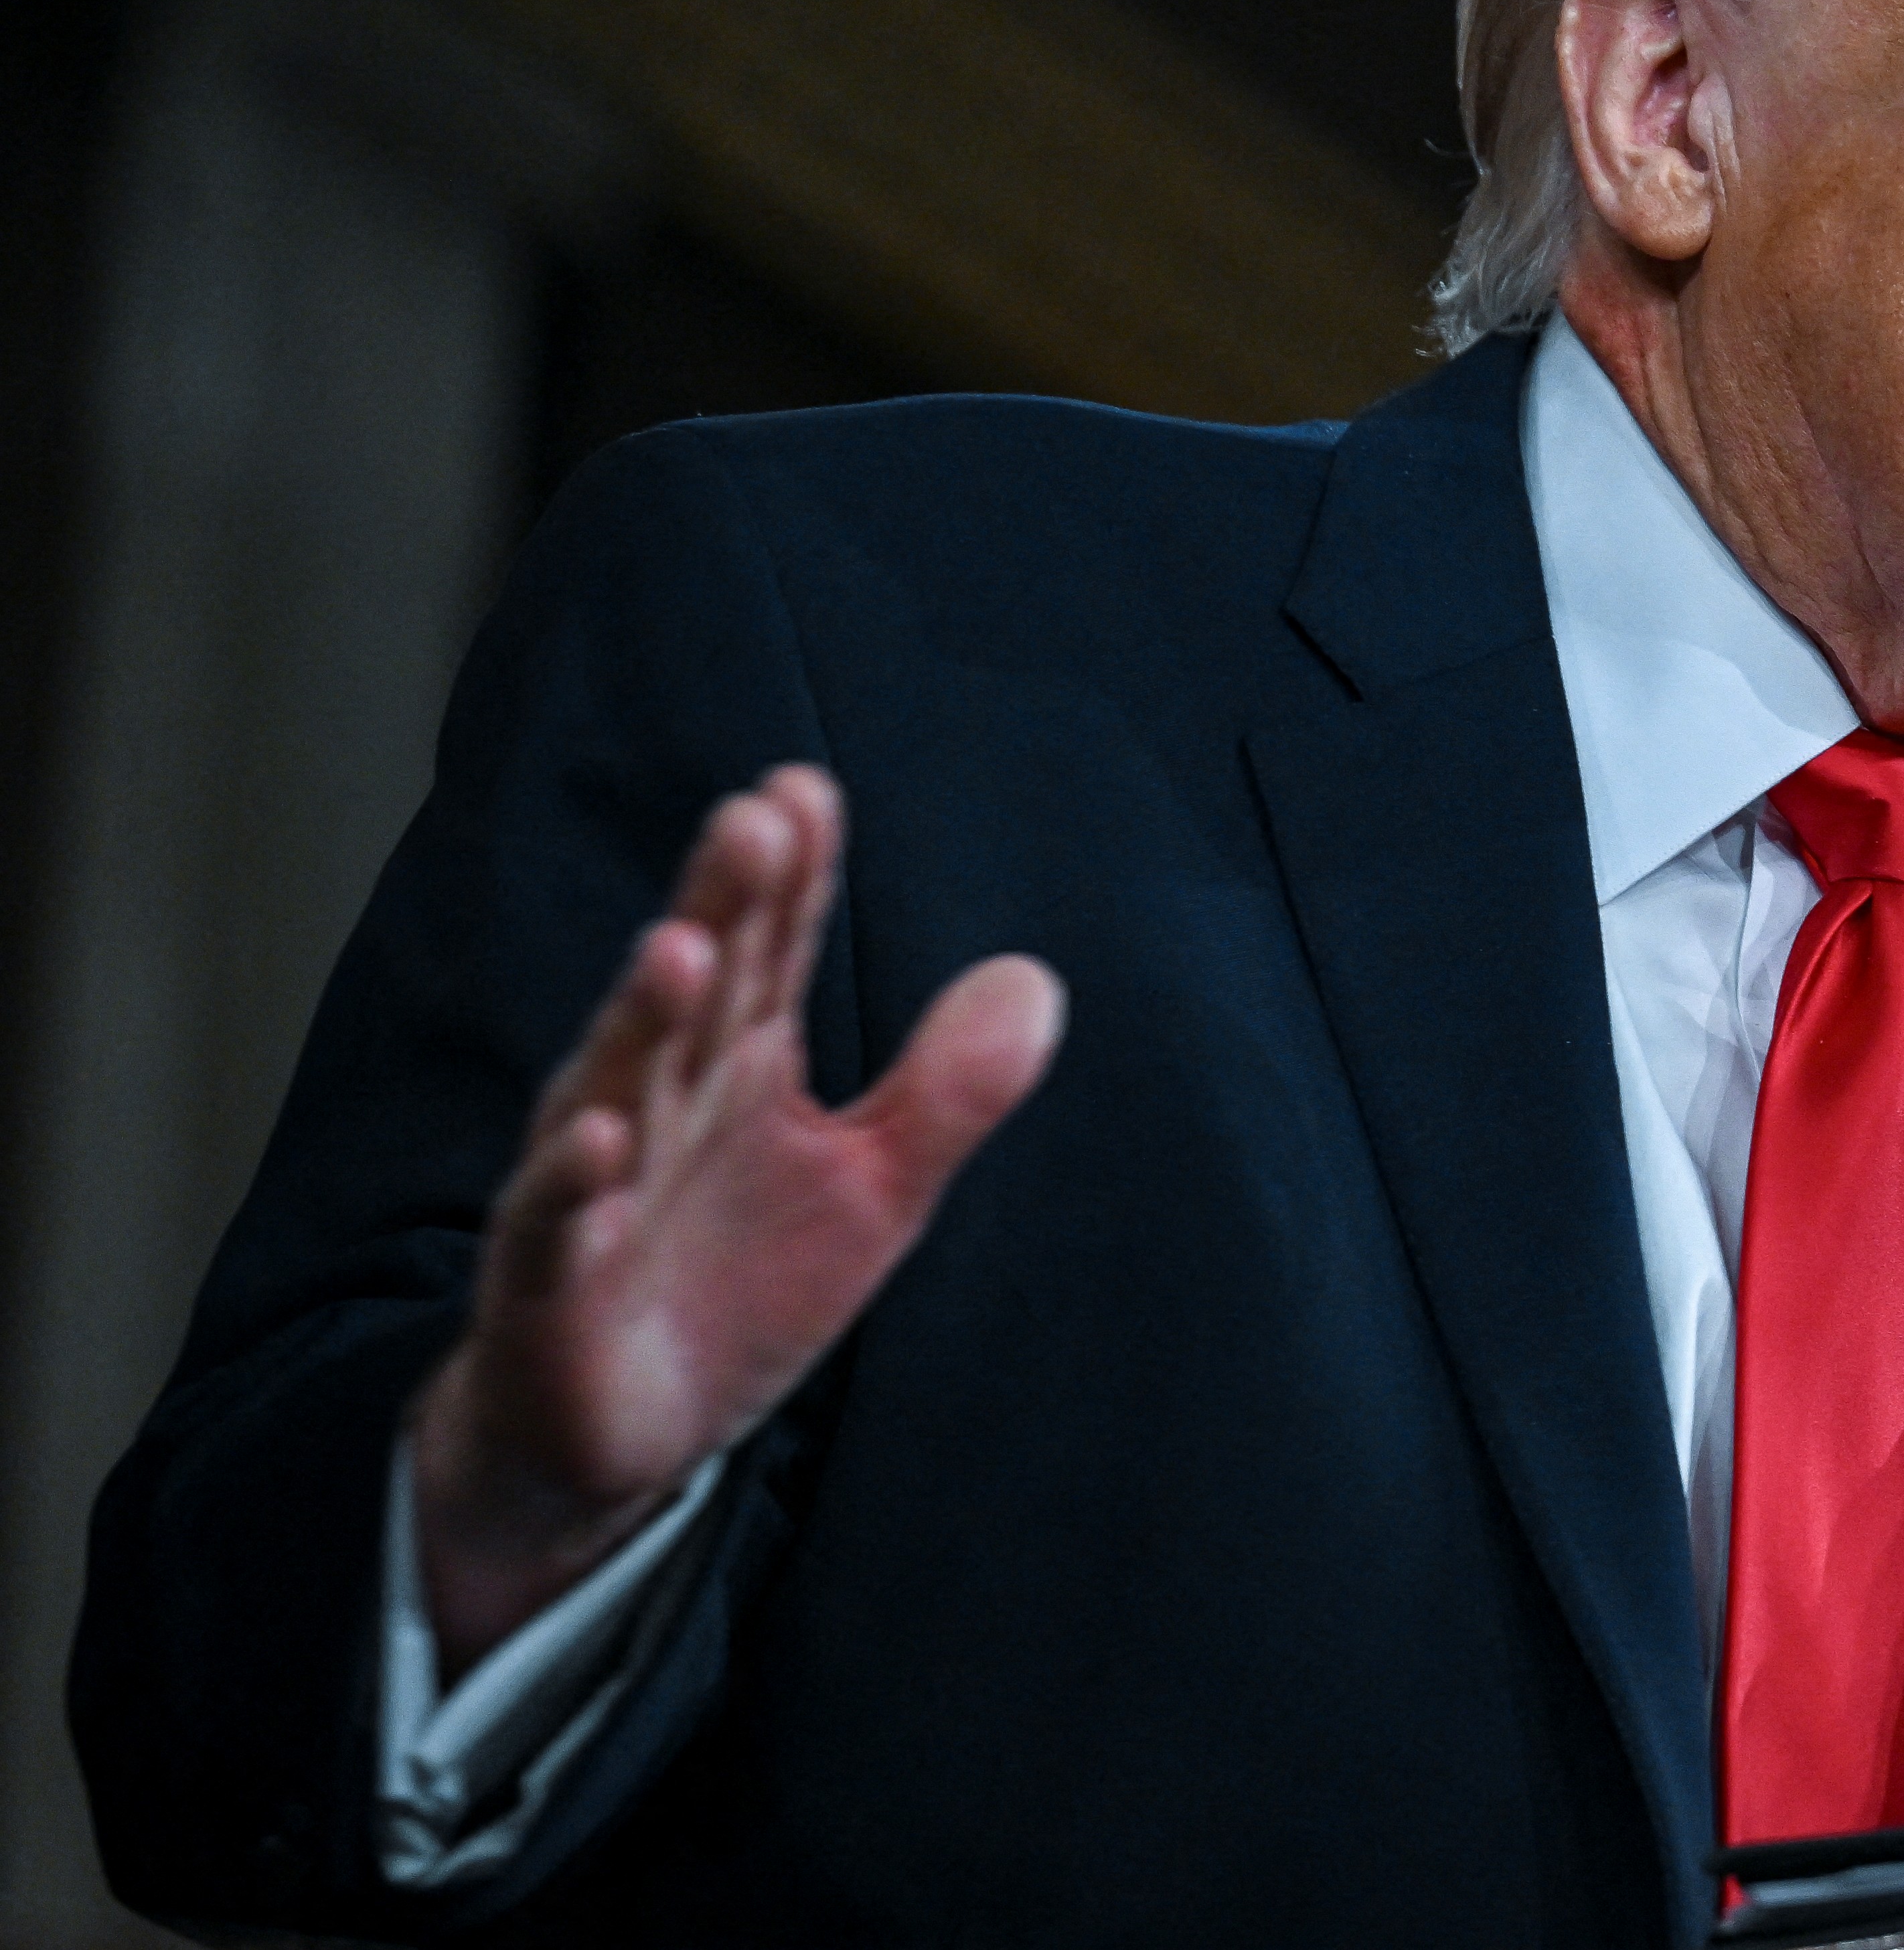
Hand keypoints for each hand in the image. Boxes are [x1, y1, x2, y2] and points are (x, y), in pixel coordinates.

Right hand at [405, 766, 1061, 1675]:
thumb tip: (1036, 978)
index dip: (790, 875)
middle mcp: (656, 1101)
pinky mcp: (548, 1286)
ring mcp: (595, 1190)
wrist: (622, 1433)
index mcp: (736, 1065)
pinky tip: (599, 1134)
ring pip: (615, 1085)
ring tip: (681, 946)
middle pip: (695, 990)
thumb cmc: (739, 1284)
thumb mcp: (874, 1187)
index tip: (805, 789)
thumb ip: (948, 1088)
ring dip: (644, 1017)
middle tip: (752, 819)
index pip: (770, 950)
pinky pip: (553, 1225)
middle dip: (721, 905)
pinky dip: (570, 1181)